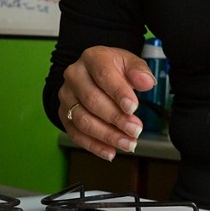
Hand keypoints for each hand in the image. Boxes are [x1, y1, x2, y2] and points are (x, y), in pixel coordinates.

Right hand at [58, 45, 155, 160]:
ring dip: (107, 136)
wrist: (92, 72)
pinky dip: (94, 146)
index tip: (133, 108)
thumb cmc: (113, 68)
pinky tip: (110, 152)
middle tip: (135, 130)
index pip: (104, 75)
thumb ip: (139, 71)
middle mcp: (74, 76)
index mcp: (92, 58)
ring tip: (128, 143)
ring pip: (83, 120)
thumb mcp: (129, 62)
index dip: (119, 93)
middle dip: (116, 119)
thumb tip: (147, 83)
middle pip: (92, 100)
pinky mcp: (63, 114)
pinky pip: (76, 134)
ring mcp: (66, 96)